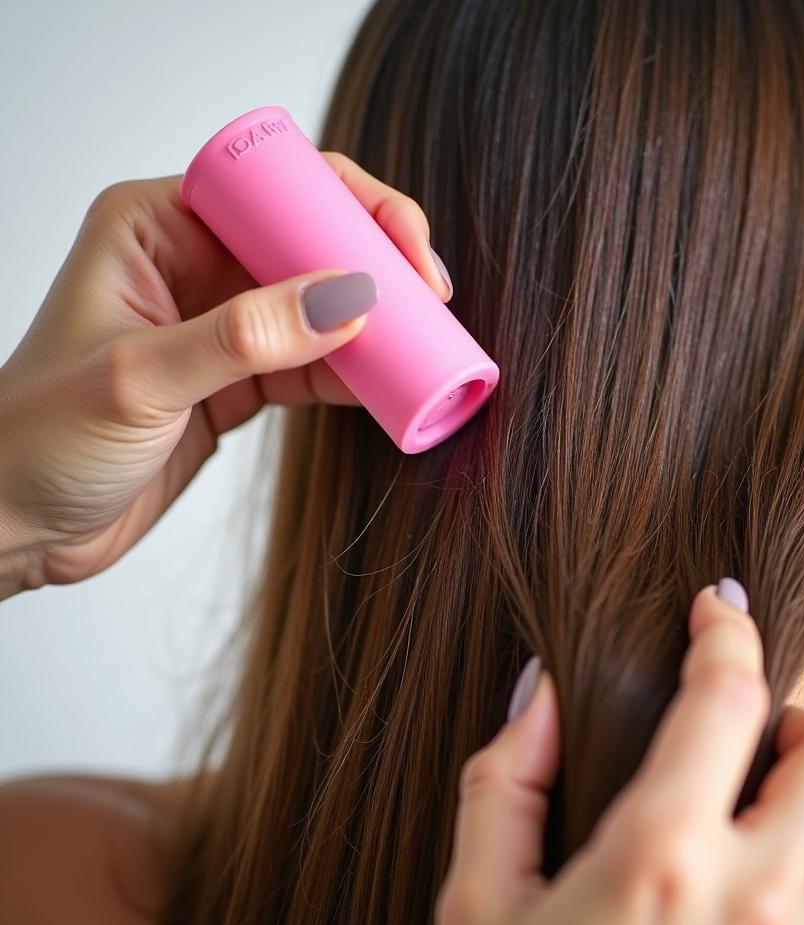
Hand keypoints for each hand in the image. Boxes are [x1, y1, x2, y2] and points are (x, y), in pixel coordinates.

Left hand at [0, 154, 450, 597]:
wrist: (20, 526)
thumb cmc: (38, 440)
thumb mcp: (140, 380)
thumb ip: (243, 338)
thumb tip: (349, 299)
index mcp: (158, 226)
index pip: (276, 189)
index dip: (350, 208)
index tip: (404, 255)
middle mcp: (196, 265)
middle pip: (312, 242)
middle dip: (377, 264)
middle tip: (431, 299)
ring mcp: (223, 324)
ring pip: (323, 306)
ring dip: (376, 324)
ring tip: (427, 345)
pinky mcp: (240, 380)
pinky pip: (315, 365)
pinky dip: (356, 375)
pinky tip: (390, 385)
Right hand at [433, 585, 803, 924]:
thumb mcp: (473, 903)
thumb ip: (503, 778)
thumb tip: (540, 690)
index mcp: (658, 857)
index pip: (725, 698)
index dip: (723, 631)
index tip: (714, 607)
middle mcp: (748, 900)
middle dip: (792, 717)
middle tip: (734, 728)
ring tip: (746, 800)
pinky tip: (763, 874)